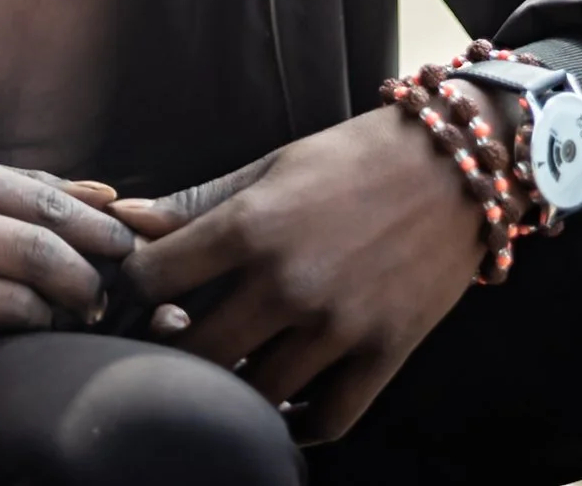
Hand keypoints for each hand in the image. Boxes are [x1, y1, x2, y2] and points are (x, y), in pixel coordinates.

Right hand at [0, 148, 131, 374]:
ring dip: (52, 318)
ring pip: (11, 302)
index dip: (96, 230)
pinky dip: (8, 340)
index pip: (41, 202)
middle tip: (101, 298)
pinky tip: (16, 337)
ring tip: (63, 319)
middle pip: (34, 251)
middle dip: (84, 280)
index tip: (127, 251)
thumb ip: (28, 191)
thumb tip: (109, 195)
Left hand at [114, 103, 490, 443]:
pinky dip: (297, 423)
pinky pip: (329, 418)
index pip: (152, 280)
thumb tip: (123, 217)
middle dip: (170, 348)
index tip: (136, 291)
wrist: (458, 166)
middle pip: (194, 350)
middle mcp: (288, 283)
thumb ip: (195, 202)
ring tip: (224, 366)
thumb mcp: (268, 168)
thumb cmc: (352, 158)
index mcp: (249, 227)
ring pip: (256, 393)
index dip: (130, 289)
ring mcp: (338, 326)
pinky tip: (281, 405)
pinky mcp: (385, 353)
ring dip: (230, 387)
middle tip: (173, 336)